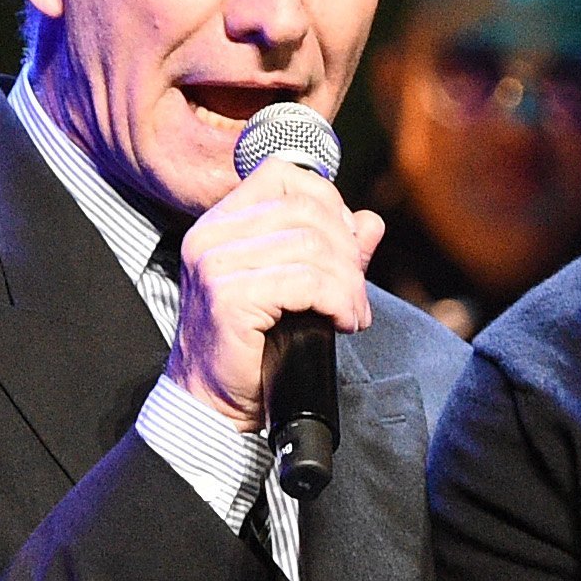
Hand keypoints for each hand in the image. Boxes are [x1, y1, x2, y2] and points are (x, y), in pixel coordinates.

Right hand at [167, 161, 383, 427]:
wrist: (211, 404)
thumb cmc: (251, 349)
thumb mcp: (293, 289)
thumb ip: (329, 251)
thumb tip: (369, 222)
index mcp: (221, 222)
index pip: (283, 176)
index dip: (328, 205)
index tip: (345, 251)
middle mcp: (211, 235)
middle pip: (307, 212)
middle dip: (347, 255)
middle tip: (355, 298)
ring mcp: (216, 264)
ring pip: (313, 247)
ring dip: (348, 285)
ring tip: (351, 315)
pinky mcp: (229, 297)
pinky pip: (306, 283)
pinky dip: (338, 302)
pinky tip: (342, 324)